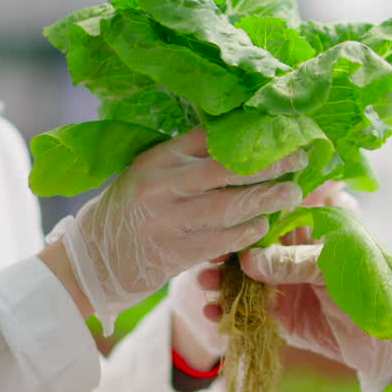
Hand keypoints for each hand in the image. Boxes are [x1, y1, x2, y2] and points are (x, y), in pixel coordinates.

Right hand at [47, 129, 305, 334]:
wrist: (93, 260)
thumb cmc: (129, 211)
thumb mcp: (148, 173)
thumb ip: (185, 159)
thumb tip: (239, 142)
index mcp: (157, 158)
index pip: (209, 138)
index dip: (249, 134)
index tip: (279, 130)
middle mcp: (163, 184)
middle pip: (227, 168)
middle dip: (268, 163)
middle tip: (299, 160)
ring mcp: (170, 219)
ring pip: (230, 205)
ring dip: (266, 199)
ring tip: (291, 193)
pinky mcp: (176, 252)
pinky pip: (222, 239)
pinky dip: (247, 232)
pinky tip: (264, 225)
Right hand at [199, 234, 391, 391]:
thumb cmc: (373, 286)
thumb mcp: (333, 265)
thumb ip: (291, 261)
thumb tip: (248, 259)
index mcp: (315, 229)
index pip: (275, 213)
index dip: (247, 216)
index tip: (220, 218)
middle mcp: (298, 254)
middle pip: (254, 247)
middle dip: (228, 251)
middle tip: (205, 256)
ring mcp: (290, 285)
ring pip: (248, 279)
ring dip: (224, 282)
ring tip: (204, 285)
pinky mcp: (286, 317)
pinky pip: (253, 312)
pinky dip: (233, 312)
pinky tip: (214, 313)